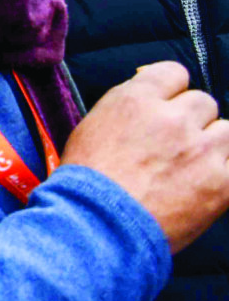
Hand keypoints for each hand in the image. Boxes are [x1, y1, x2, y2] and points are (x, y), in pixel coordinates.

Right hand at [61, 61, 228, 252]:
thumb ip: (126, 107)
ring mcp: (200, 150)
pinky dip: (224, 173)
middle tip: (176, 144)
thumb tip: (147, 93)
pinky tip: (207, 184)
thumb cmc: (86, 182)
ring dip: (213, 144)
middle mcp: (172, 118)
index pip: (174, 72)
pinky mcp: (221, 183)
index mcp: (135, 99)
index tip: (167, 106)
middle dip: (192, 120)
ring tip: (195, 165)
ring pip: (227, 130)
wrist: (97, 227)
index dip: (171, 90)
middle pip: (204, 102)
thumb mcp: (92, 128)